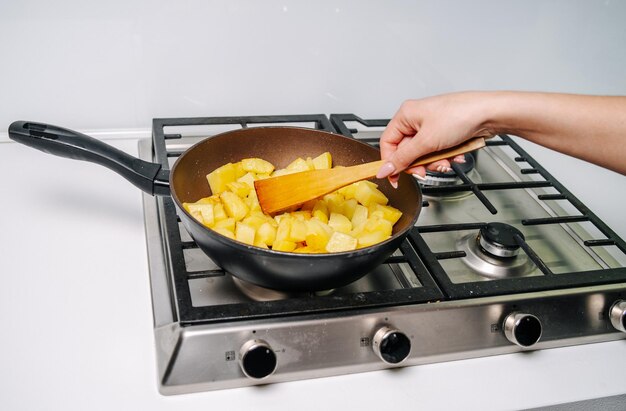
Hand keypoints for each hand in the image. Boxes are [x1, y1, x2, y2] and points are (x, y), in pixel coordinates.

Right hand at [377, 92, 493, 185]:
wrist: (490, 114)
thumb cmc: (460, 115)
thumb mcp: (426, 142)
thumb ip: (404, 159)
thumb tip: (385, 170)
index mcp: (406, 115)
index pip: (388, 143)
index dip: (390, 162)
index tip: (394, 178)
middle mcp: (416, 120)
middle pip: (407, 152)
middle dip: (420, 163)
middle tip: (426, 170)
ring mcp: (431, 127)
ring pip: (423, 155)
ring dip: (435, 161)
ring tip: (447, 159)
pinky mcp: (444, 134)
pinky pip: (437, 152)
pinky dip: (445, 156)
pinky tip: (455, 154)